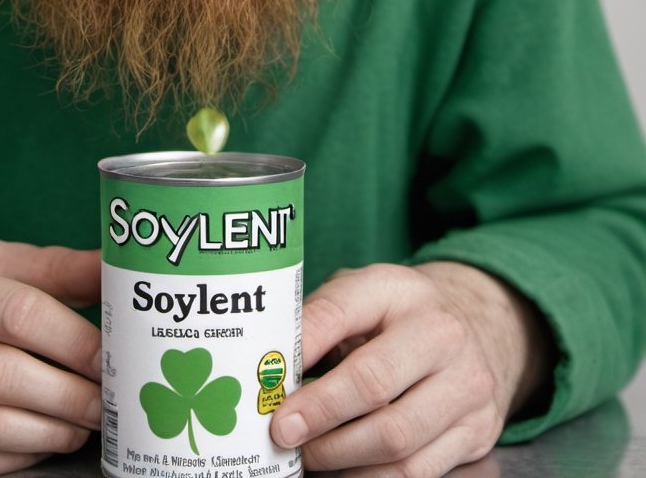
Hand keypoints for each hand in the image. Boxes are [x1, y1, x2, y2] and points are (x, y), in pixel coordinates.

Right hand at [0, 238, 101, 476]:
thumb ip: (57, 268)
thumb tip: (119, 269)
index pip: (17, 314)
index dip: (73, 341)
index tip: (112, 357)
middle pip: (2, 377)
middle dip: (69, 395)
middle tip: (110, 400)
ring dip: (48, 432)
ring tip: (85, 423)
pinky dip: (15, 457)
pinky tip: (44, 440)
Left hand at [270, 261, 550, 475]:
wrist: (482, 326)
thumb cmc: (401, 314)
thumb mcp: (362, 293)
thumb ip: (320, 319)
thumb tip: (268, 363)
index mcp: (400, 290)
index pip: (340, 312)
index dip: (302, 347)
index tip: (271, 384)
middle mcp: (442, 336)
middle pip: (373, 385)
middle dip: (318, 415)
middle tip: (281, 433)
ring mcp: (466, 388)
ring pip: (396, 440)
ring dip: (340, 457)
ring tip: (307, 456)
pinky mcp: (477, 433)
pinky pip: (417, 472)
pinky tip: (343, 471)